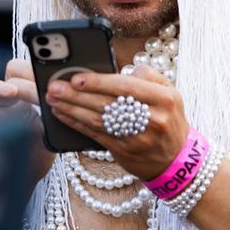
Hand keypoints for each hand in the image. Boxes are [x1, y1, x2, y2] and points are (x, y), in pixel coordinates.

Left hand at [45, 65, 190, 180]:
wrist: (177, 159)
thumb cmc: (168, 119)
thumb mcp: (170, 93)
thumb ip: (148, 76)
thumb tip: (121, 70)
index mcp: (163, 98)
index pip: (125, 87)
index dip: (99, 82)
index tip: (77, 77)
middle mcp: (152, 118)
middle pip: (107, 104)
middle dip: (76, 95)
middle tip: (54, 86)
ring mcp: (137, 137)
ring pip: (98, 120)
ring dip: (71, 108)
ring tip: (52, 98)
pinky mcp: (124, 151)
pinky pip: (95, 135)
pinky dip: (76, 123)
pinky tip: (61, 114)